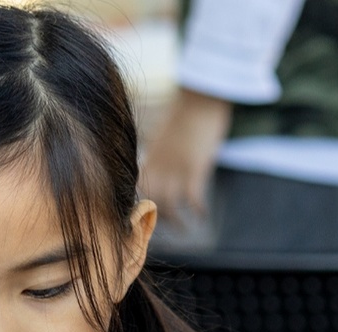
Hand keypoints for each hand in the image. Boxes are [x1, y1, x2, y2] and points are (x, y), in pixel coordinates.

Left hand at [138, 89, 231, 225]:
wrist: (201, 96)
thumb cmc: (184, 111)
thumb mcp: (162, 133)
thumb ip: (156, 151)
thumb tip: (153, 161)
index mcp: (148, 157)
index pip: (134, 188)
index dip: (134, 205)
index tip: (139, 219)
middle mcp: (158, 166)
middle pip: (150, 201)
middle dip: (156, 219)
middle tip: (166, 230)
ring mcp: (176, 168)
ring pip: (169, 205)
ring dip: (177, 221)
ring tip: (186, 229)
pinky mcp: (195, 168)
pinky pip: (193, 198)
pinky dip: (198, 210)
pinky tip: (203, 215)